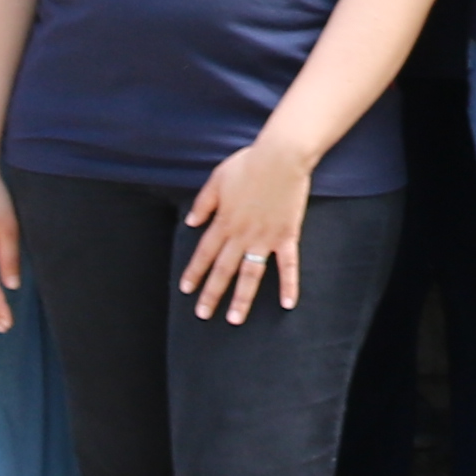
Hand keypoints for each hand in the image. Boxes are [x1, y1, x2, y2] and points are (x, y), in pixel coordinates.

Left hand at [178, 136, 315, 321]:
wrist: (281, 157)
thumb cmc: (249, 163)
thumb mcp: (217, 179)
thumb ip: (204, 203)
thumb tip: (190, 222)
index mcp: (224, 221)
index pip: (204, 253)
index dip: (194, 272)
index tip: (186, 289)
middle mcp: (241, 235)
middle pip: (224, 270)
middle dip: (212, 294)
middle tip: (204, 314)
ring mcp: (265, 238)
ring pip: (251, 274)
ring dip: (242, 298)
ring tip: (235, 319)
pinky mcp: (286, 236)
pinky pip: (288, 265)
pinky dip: (288, 285)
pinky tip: (287, 304)